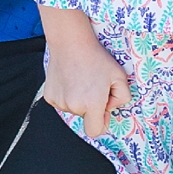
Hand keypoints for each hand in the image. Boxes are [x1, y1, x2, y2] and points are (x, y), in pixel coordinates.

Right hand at [43, 20, 131, 137]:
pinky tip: (70, 79)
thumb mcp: (120, 76)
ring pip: (73, 109)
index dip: (101, 123)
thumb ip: (123, 98)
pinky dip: (66, 95)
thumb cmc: (96, 58)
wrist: (71, 42)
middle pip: (84, 117)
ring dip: (78, 99)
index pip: (95, 131)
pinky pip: (62, 102)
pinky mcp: (49, 96)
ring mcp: (59, 101)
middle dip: (91, 105)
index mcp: (92, 104)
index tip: (102, 109)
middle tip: (93, 85)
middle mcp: (73, 106)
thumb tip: (110, 107)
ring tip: (80, 79)